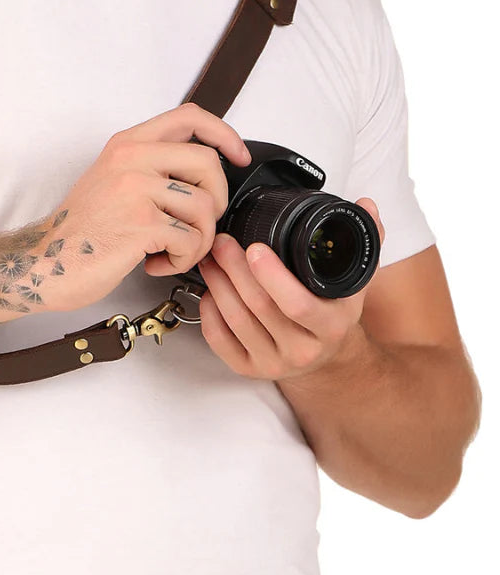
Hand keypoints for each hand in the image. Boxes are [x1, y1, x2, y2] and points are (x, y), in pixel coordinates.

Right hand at [40, 103, 250, 312]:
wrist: (45, 263)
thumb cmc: (81, 230)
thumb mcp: (112, 180)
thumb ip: (151, 167)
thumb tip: (202, 174)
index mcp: (127, 145)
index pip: (189, 117)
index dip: (223, 133)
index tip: (238, 156)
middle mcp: (131, 158)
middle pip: (209, 163)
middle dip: (217, 200)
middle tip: (197, 223)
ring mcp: (136, 188)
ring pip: (206, 206)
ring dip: (198, 240)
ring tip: (171, 251)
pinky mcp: (141, 223)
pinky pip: (191, 240)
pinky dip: (181, 259)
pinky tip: (156, 263)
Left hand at [196, 198, 384, 380]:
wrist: (327, 360)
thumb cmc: (333, 312)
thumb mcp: (354, 280)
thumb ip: (363, 241)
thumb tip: (365, 205)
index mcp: (331, 325)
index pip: (298, 304)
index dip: (272, 275)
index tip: (255, 247)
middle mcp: (304, 349)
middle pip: (259, 306)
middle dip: (234, 269)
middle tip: (222, 242)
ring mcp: (274, 362)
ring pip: (236, 320)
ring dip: (217, 284)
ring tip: (211, 258)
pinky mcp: (249, 370)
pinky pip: (220, 341)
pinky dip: (210, 312)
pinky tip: (209, 291)